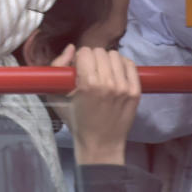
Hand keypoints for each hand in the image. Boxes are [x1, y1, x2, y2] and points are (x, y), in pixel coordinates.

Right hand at [48, 45, 140, 164]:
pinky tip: (115, 75)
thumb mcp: (56, 96)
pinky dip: (121, 65)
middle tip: (90, 73)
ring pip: (115, 55)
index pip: (85, 52)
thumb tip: (71, 48)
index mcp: (88, 84)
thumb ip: (57, 66)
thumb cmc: (76, 120)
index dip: (79, 59)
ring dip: (107, 61)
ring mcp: (124, 87)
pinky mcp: (135, 91)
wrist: (100, 144)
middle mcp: (108, 84)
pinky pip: (130, 64)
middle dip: (93, 59)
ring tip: (103, 74)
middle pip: (100, 52)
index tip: (79, 70)